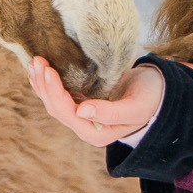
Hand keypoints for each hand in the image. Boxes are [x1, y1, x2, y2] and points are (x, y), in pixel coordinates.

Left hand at [27, 57, 176, 147]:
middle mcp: (85, 126)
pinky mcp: (81, 101)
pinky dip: (48, 81)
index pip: (67, 112)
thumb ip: (111, 113)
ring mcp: (81, 115)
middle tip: (37, 60)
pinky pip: (60, 93)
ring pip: (54, 101)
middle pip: (56, 107)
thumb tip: (82, 111)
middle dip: (44, 84)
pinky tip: (39, 70)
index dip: (54, 92)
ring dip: (42, 82)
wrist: (158, 92)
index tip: (48, 70)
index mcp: (96, 132)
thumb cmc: (150, 99)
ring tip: (34, 62)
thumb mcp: (135, 107)